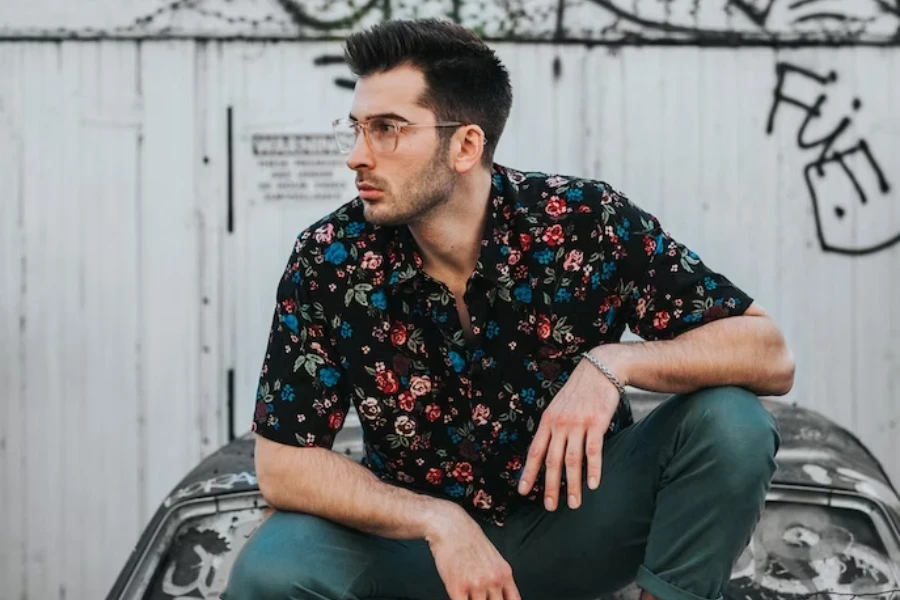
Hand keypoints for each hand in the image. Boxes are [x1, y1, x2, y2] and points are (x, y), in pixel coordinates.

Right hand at [425, 504, 521, 599]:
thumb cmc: (469, 539)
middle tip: (481, 597)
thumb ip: (499, 579)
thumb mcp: (493, 558)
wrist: (450, 526)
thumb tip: (499, 596)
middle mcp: (493, 581)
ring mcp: (476, 585)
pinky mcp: (457, 588)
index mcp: (504, 574)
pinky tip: (459, 596)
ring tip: (469, 595)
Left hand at [516, 347, 624, 510]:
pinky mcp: (596, 422)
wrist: (599, 369)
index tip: (523, 491)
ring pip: (572, 459)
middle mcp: (559, 424)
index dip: (528, 472)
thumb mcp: (558, 407)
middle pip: (552, 460)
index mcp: (547, 421)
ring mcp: (577, 423)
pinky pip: (593, 450)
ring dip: (573, 484)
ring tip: (574, 504)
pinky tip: (594, 484)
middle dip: (550, 486)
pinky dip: (593, 469)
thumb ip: (552, 428)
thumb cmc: (579, 392)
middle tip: (550, 507)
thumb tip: (546, 451)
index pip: (535, 451)